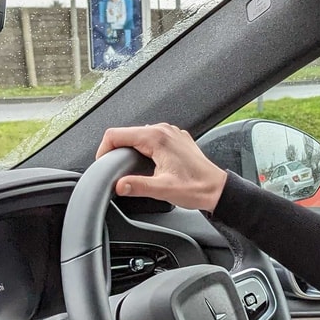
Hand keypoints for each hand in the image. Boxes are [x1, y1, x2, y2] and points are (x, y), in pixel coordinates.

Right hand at [96, 122, 227, 211]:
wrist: (216, 188)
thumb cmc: (196, 187)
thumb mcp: (163, 190)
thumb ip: (138, 186)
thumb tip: (119, 185)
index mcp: (156, 137)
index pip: (116, 134)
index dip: (104, 149)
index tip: (103, 164)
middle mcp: (162, 130)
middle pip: (126, 133)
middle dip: (116, 150)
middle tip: (114, 170)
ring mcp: (170, 132)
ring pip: (138, 135)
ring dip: (130, 149)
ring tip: (129, 168)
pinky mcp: (174, 139)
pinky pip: (151, 138)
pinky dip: (143, 149)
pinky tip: (147, 164)